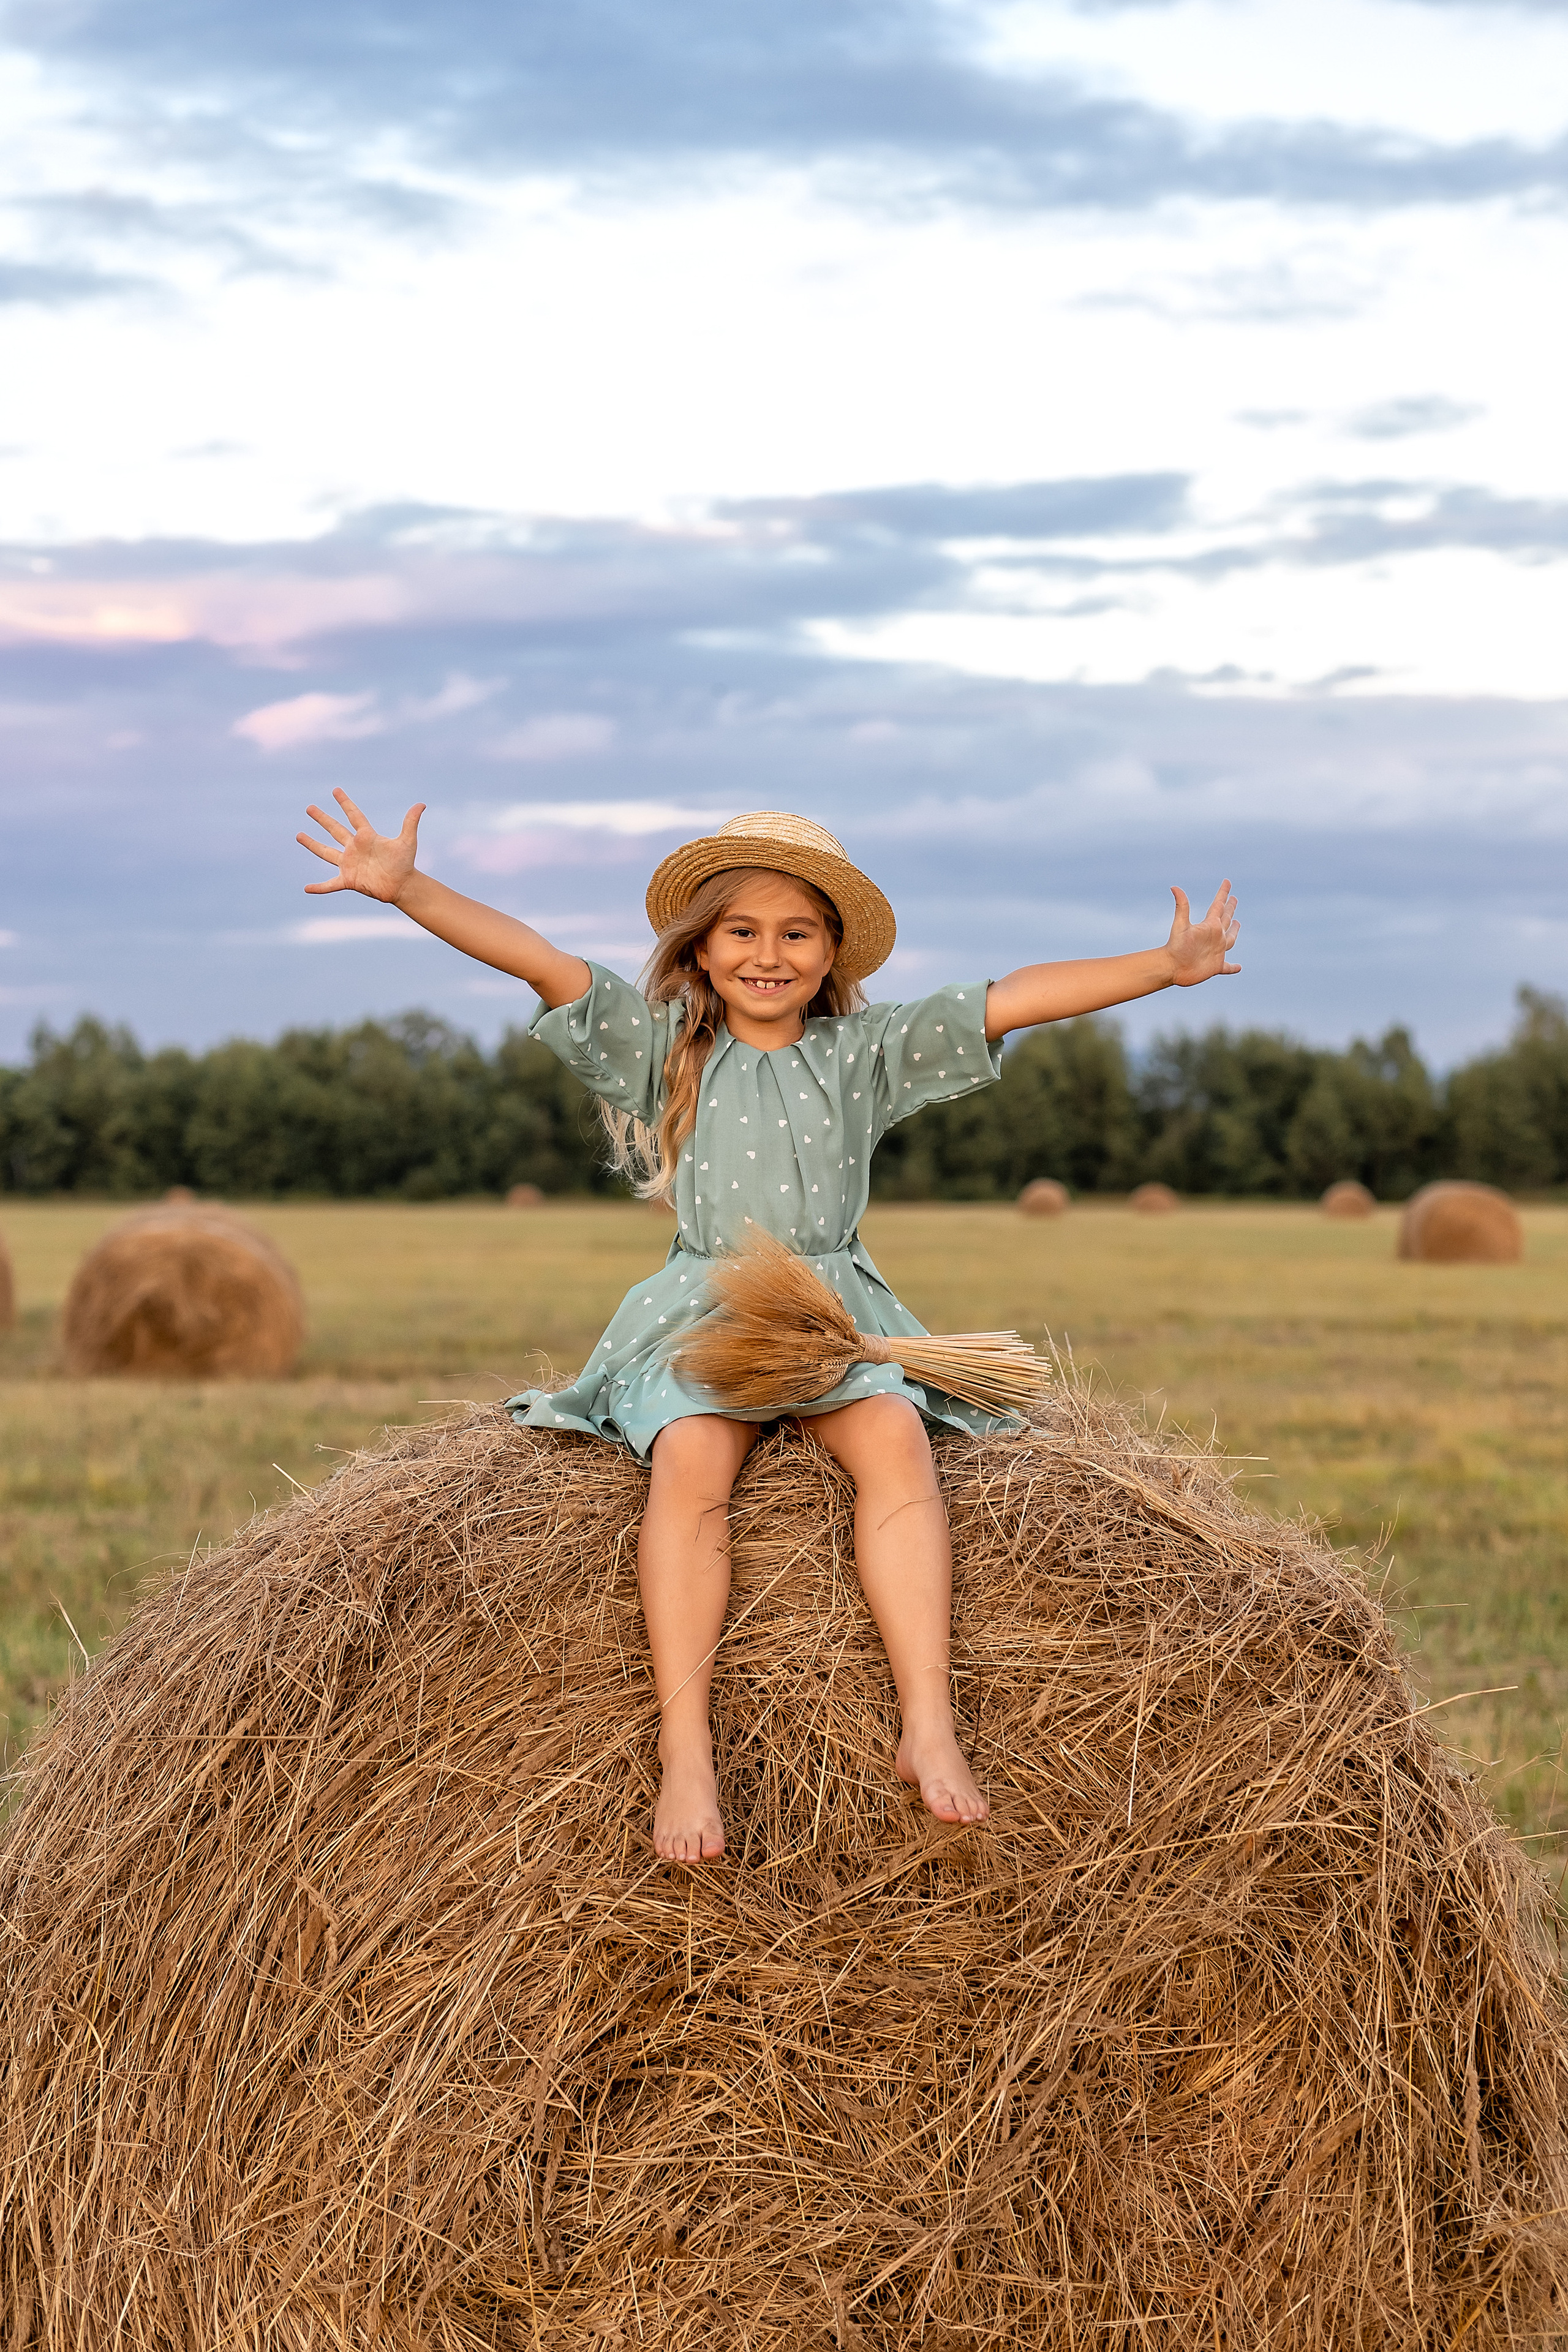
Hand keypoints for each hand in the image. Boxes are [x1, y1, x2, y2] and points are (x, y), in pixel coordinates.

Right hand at [297, 789, 424, 901]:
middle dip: (322, 819)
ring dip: (312, 844)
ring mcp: (349, 864)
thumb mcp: (407, 842)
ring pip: (326, 852)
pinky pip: (330, 884)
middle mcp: (354, 848)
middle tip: (309, 808)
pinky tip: (306, 888)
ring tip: (298, 835)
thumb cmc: (405, 863)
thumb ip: (410, 823)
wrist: (402, 885)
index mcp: (366, 837)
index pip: (354, 816)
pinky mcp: (348, 880)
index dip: (345, 803)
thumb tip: (421, 804)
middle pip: (335, 830)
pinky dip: (319, 887)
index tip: (336, 790)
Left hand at [1168, 879, 1240, 985]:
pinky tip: (1239, 967)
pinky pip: (1228, 967)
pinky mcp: (1216, 966)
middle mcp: (1214, 936)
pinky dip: (1233, 967)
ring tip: (1237, 923)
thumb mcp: (1181, 926)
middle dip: (1230, 909)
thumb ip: (1181, 906)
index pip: (1218, 906)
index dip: (1223, 893)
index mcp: (1209, 926)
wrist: (1172, 967)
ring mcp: (1216, 951)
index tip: (1227, 881)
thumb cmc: (1176, 947)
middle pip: (1225, 919)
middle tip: (1234, 899)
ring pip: (1230, 939)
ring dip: (1234, 931)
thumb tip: (1173, 887)